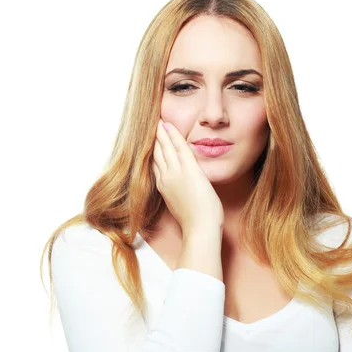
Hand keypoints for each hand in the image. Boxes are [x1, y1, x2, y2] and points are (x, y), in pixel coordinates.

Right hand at [152, 119, 224, 237]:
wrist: (200, 230)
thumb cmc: (195, 222)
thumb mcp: (181, 205)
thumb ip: (177, 193)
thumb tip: (181, 187)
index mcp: (163, 187)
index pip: (155, 164)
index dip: (152, 151)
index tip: (151, 141)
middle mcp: (165, 178)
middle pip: (156, 153)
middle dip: (154, 139)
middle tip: (152, 125)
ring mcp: (176, 174)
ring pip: (165, 148)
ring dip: (161, 133)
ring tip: (157, 121)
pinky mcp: (189, 171)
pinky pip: (179, 148)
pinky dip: (173, 135)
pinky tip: (169, 126)